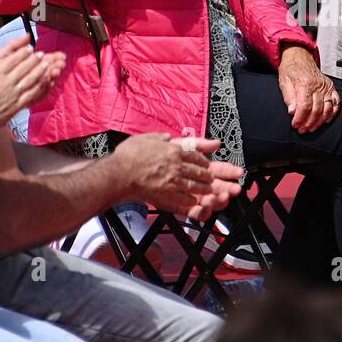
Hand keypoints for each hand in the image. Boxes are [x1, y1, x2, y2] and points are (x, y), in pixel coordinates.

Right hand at [0, 35, 65, 133]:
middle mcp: (5, 82)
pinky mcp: (17, 105)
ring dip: (40, 70)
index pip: (12, 58)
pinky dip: (40, 86)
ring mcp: (12, 94)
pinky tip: (46, 81)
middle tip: (41, 54)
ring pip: (30, 79)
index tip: (29, 47)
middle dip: (34, 59)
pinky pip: (32, 93)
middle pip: (24, 67)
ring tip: (47, 64)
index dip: (22, 51)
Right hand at [111, 133, 243, 217]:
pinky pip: (185, 201)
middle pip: (201, 172)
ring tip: (216, 194)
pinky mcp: (167, 196)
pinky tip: (199, 205)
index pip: (197, 157)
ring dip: (208, 191)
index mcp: (174, 151)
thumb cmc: (129, 155)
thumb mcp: (147, 138)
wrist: (118, 173)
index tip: (213, 166)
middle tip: (223, 181)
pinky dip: (194, 203)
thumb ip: (161, 138)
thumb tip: (169, 136)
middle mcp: (177, 166)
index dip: (207, 162)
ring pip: (197, 187)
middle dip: (213, 177)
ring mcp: (173, 182)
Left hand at [277, 45, 338, 133]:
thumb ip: (288, 97)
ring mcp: (326, 86)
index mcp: (305, 83)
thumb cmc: (291, 69)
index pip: (304, 106)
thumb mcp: (284, 82)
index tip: (295, 125)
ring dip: (319, 122)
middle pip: (316, 110)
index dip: (300, 118)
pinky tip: (325, 120)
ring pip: (326, 109)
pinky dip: (332, 113)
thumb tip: (292, 111)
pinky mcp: (331, 87)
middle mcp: (318, 85)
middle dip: (308, 123)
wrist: (300, 57)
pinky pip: (336, 103)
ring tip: (311, 128)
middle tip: (302, 129)